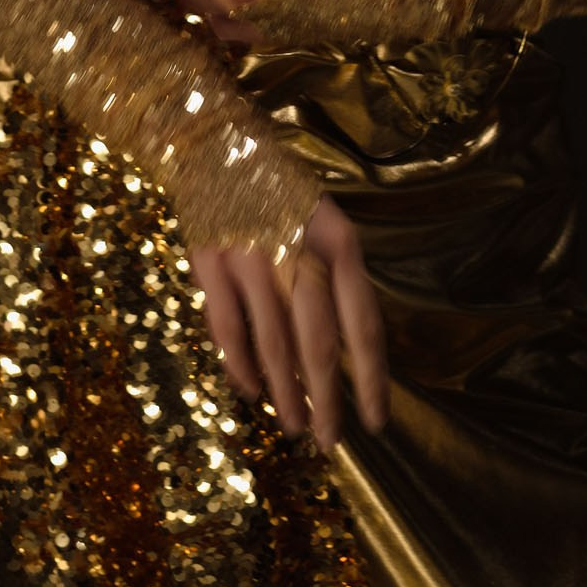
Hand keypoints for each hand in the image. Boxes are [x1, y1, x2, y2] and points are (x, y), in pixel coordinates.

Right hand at [191, 194, 388, 449]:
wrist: (216, 144)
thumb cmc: (282, 195)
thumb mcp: (326, 225)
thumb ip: (338, 281)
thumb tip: (352, 355)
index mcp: (339, 241)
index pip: (363, 321)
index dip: (370, 377)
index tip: (376, 421)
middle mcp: (298, 249)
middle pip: (318, 338)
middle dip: (327, 397)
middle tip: (331, 442)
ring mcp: (251, 255)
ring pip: (274, 339)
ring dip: (286, 391)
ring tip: (296, 428)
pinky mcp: (210, 260)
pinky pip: (228, 326)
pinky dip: (240, 363)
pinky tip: (253, 392)